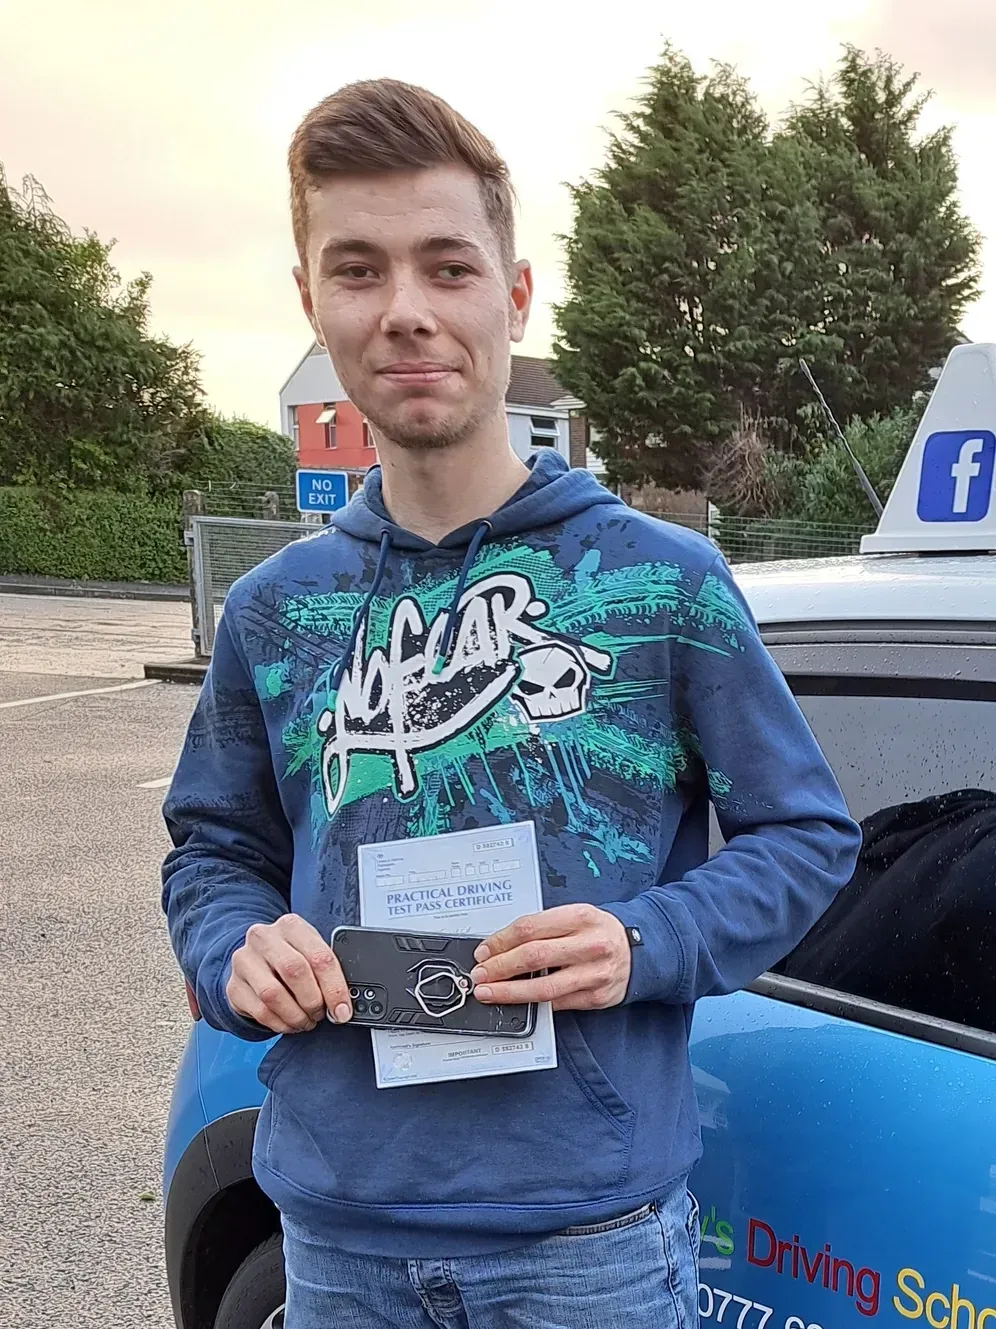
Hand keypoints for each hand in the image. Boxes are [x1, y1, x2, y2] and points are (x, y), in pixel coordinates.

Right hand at [226, 913, 351, 1033]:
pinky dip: (280, 1024)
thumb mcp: (308, 951)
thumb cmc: (289, 956)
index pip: (319, 956)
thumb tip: (342, 1005)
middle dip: (314, 1001)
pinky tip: (289, 1023)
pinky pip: (260, 1011)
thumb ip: (325, 971)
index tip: (342, 1010)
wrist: (252, 960)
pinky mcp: (233, 986)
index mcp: (291, 926)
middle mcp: (264, 937)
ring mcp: (245, 960)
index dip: (335, 988)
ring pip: (274, 995)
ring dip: (296, 1016)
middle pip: (295, 972)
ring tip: (306, 1021)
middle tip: (321, 1014)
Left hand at [470, 904, 630, 1011]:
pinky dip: (533, 1003)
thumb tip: (501, 946)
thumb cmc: (598, 931)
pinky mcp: (596, 997)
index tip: (484, 951)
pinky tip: (518, 1001)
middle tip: (480, 975)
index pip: (529, 928)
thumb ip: (543, 928)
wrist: (640, 950)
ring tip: (489, 993)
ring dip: (509, 992)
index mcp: (580, 917)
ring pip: (543, 987)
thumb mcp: (575, 916)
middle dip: (499, 967)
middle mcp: (589, 944)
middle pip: (533, 957)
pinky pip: (557, 1003)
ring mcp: (594, 973)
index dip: (500, 941)